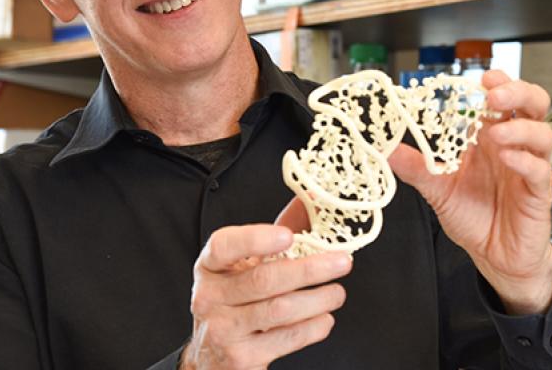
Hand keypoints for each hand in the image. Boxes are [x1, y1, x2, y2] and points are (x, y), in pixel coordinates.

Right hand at [179, 220, 351, 369]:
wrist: (212, 355)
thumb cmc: (237, 299)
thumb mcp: (248, 264)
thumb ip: (280, 231)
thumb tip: (313, 198)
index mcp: (210, 266)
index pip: (225, 246)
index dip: (256, 239)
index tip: (289, 235)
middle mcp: (210, 297)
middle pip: (263, 279)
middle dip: (309, 269)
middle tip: (342, 262)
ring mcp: (222, 330)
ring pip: (278, 310)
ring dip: (317, 299)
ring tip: (337, 293)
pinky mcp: (239, 358)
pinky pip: (284, 339)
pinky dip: (311, 328)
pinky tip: (325, 318)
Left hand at [390, 70, 551, 314]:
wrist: (495, 257)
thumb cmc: (474, 217)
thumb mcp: (437, 190)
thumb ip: (416, 169)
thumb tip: (388, 151)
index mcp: (489, 139)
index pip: (502, 100)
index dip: (498, 83)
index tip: (482, 78)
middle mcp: (512, 148)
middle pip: (532, 105)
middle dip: (517, 93)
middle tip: (495, 95)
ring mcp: (528, 169)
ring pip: (542, 134)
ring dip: (520, 128)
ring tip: (496, 134)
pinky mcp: (538, 194)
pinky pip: (540, 171)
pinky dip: (525, 162)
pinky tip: (510, 159)